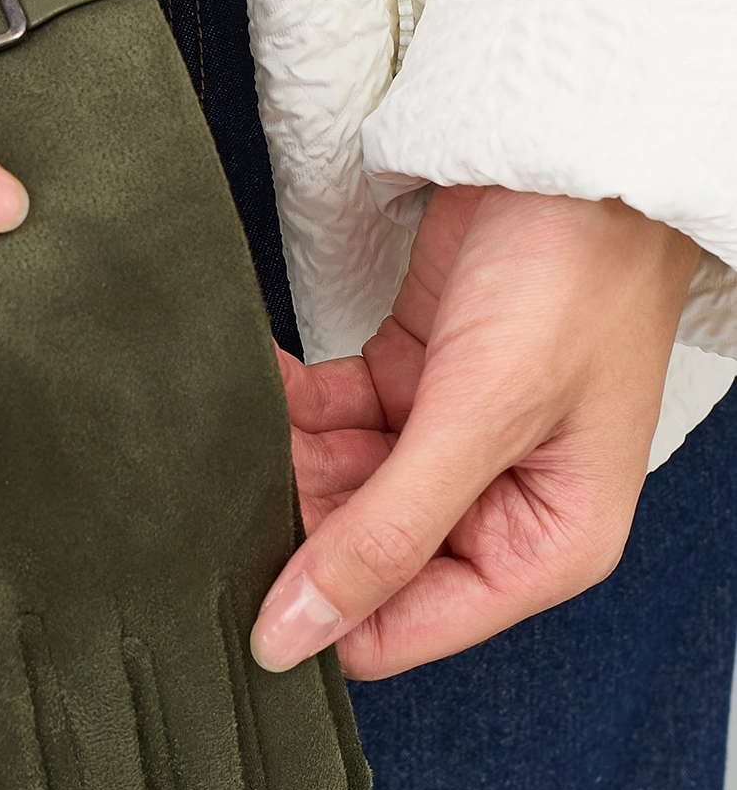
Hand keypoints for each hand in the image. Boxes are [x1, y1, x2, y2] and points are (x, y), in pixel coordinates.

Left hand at [251, 186, 697, 678]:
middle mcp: (496, 506)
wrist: (574, 154)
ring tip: (222, 429)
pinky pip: (333, 416)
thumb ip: (385, 534)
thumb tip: (296, 634)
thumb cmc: (576, 281)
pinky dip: (291, 402)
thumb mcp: (479, 419)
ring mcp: (450, 441)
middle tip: (213, 491)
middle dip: (292, 522)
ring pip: (337, 484)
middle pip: (361, 555)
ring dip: (281, 458)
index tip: (232, 592)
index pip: (403, 629)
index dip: (319, 618)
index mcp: (542, 547)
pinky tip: (253, 380)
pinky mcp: (413, 378)